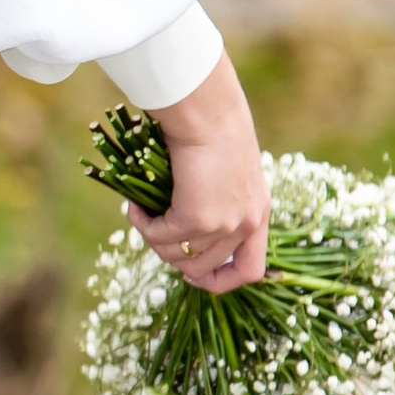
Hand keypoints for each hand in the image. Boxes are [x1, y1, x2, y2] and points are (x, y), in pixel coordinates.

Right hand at [134, 50, 266, 292]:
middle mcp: (247, 224)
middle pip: (203, 269)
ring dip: (153, 239)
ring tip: (142, 214)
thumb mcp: (226, 172)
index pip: (250, 271)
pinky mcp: (197, 217)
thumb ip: (218, 200)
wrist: (208, 113)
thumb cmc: (214, 130)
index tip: (193, 274)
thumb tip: (182, 228)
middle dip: (172, 257)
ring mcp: (224, 225)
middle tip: (155, 232)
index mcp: (259, 214)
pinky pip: (159, 236)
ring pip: (177, 255)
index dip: (221, 281)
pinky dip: (142, 224)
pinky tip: (135, 206)